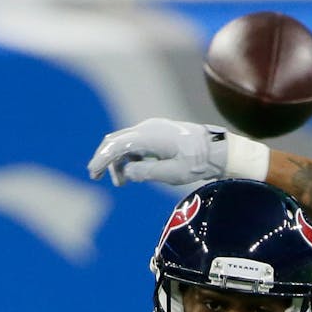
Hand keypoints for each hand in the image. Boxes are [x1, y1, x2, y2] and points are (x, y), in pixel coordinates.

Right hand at [87, 118, 267, 185]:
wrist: (218, 150)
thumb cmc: (198, 163)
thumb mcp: (171, 173)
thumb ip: (145, 173)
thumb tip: (127, 173)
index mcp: (149, 137)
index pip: (117, 146)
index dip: (102, 159)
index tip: (93, 172)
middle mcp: (148, 128)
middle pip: (116, 141)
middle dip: (105, 158)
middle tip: (97, 176)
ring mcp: (153, 129)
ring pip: (125, 143)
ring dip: (119, 161)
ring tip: (121, 183)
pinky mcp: (158, 134)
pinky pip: (136, 143)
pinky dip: (129, 157)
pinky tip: (133, 172)